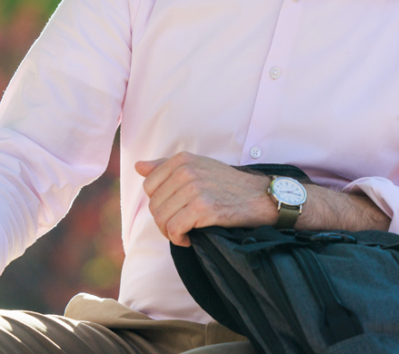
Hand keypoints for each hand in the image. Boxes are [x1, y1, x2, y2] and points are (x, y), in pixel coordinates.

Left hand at [135, 153, 276, 245]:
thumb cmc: (227, 184)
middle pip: (154, 205)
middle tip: (181, 226)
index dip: (159, 203)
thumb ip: (165, 166)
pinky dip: (179, 239)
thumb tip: (138, 166)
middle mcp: (186, 171)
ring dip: (170, 232)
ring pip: (162, 219)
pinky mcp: (203, 208)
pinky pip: (175, 229)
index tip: (174, 210)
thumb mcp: (198, 166)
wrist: (259, 197)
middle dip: (164, 221)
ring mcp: (194, 189)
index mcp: (182, 159)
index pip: (149, 186)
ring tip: (184, 233)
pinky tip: (190, 239)